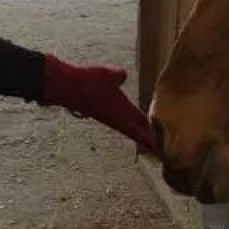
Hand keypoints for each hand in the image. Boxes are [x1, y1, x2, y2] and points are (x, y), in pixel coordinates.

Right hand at [39, 55, 158, 154]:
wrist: (66, 87)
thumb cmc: (88, 82)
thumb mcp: (109, 76)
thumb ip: (119, 76)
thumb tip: (122, 75)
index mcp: (123, 115)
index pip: (143, 131)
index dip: (153, 142)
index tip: (163, 153)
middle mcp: (116, 119)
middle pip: (137, 133)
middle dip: (149, 142)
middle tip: (161, 152)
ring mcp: (108, 117)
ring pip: (128, 128)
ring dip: (139, 134)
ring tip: (149, 139)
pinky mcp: (101, 112)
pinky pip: (120, 121)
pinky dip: (129, 123)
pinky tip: (130, 120)